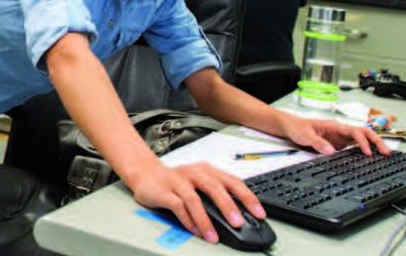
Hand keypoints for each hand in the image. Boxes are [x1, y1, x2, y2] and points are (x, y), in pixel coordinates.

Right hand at [124, 161, 264, 244]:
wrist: (145, 173)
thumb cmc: (176, 180)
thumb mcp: (199, 182)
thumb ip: (217, 195)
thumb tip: (240, 216)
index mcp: (207, 170)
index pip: (232, 181)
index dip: (247, 197)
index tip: (259, 213)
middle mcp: (194, 173)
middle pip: (215, 187)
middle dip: (228, 206)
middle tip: (238, 223)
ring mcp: (178, 181)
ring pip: (194, 199)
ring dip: (205, 219)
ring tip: (213, 236)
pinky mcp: (164, 191)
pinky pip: (177, 206)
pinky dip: (187, 220)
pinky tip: (194, 230)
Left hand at [280, 116, 391, 155]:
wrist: (290, 127)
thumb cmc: (297, 128)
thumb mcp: (304, 136)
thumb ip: (317, 142)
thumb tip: (330, 151)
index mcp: (335, 126)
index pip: (355, 132)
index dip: (363, 142)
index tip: (368, 153)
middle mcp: (341, 131)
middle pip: (364, 133)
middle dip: (377, 141)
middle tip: (387, 153)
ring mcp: (341, 138)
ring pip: (362, 139)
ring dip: (374, 145)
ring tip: (385, 155)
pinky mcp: (339, 144)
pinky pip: (355, 147)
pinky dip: (365, 151)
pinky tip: (371, 159)